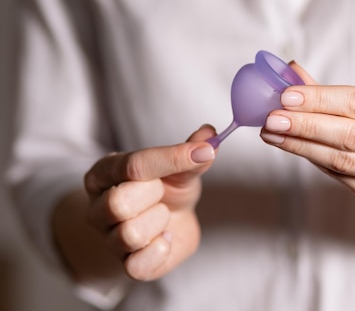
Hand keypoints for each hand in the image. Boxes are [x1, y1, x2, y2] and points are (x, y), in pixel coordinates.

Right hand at [83, 125, 215, 279]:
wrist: (174, 221)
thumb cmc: (171, 188)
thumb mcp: (182, 166)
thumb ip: (192, 152)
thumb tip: (209, 135)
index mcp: (106, 173)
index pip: (132, 165)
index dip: (171, 159)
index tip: (204, 153)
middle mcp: (98, 206)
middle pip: (119, 203)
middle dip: (154, 196)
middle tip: (163, 193)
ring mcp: (109, 238)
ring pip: (129, 235)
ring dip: (158, 222)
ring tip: (164, 215)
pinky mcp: (127, 265)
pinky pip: (137, 266)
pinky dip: (159, 251)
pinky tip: (166, 238)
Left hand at [260, 64, 354, 209]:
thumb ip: (333, 92)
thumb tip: (290, 71)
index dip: (320, 100)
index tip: (286, 96)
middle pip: (351, 135)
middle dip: (305, 125)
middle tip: (272, 119)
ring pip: (342, 161)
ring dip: (301, 146)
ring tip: (273, 134)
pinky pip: (341, 179)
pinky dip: (313, 161)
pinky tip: (294, 148)